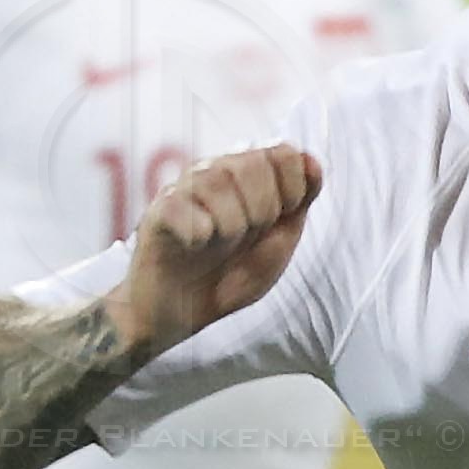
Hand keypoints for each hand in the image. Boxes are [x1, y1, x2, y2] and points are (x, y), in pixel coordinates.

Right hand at [106, 144, 321, 352]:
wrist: (180, 314)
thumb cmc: (228, 275)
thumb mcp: (277, 242)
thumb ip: (298, 202)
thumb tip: (311, 160)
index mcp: (246, 176)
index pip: (282, 153)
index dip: (292, 190)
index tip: (278, 220)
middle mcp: (214, 172)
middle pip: (253, 163)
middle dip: (263, 211)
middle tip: (242, 237)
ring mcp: (184, 189)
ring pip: (218, 181)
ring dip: (231, 226)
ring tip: (217, 243)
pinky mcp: (157, 211)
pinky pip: (183, 207)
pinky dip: (197, 234)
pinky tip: (193, 245)